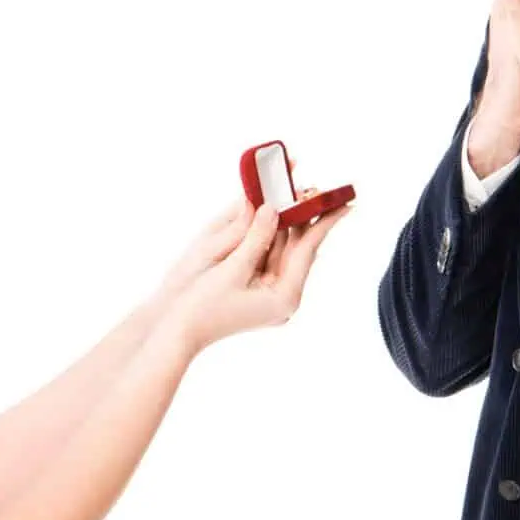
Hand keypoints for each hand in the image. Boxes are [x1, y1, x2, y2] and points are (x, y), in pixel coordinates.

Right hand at [168, 201, 345, 351]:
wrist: (174, 331)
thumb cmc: (200, 308)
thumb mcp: (231, 268)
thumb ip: (256, 237)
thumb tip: (273, 209)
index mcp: (284, 296)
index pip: (309, 250)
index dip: (325, 222)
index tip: (345, 202)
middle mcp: (282, 296)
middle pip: (298, 248)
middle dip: (302, 217)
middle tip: (312, 188)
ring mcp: (269, 295)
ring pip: (282, 250)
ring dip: (284, 222)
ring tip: (291, 192)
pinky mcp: (255, 290)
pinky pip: (266, 255)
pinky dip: (266, 234)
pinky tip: (269, 213)